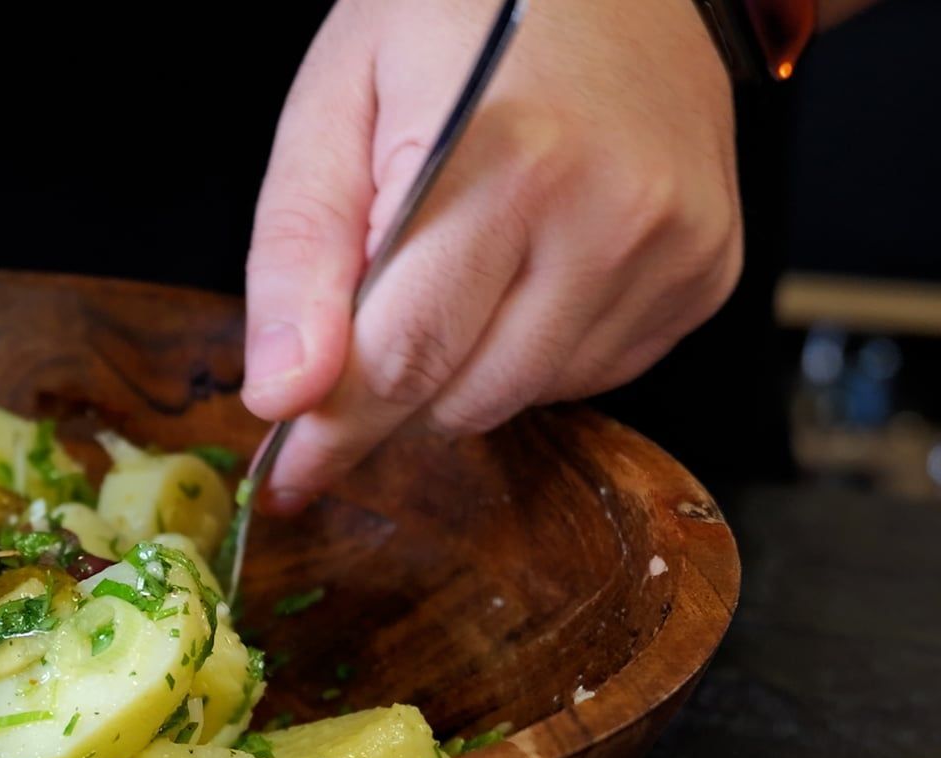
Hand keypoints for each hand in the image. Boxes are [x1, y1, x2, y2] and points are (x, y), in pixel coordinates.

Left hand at [240, 0, 741, 511]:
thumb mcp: (334, 103)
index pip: (397, 359)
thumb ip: (298, 252)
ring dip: (460, 368)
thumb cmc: (457, 15)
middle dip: (386, 395)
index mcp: (503, 161)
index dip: (329, 433)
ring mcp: (673, 248)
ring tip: (454, 262)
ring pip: (520, 399)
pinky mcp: (709, 271)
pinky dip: (531, 350)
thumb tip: (283, 393)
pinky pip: (588, 374)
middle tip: (351, 344)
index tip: (283, 477)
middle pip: (458, 397)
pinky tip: (523, 263)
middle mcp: (608, 213)